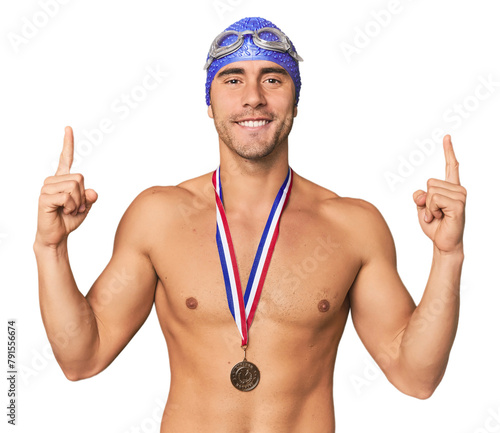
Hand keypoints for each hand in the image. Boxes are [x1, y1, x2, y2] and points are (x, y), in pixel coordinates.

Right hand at [35, 126, 97, 248]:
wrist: (57, 236)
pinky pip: (68, 197)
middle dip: (83, 195)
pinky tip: (63, 211)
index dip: (68, 143)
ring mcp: (47, 187)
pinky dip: (71, 207)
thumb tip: (92, 192)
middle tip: (75, 207)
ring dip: (78, 202)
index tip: (68, 128)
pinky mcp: (44, 197)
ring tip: (68, 210)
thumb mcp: (85, 206)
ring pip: (75, 187)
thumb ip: (90, 197)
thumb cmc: (69, 219)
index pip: (66, 158)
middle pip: (80, 178)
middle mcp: (53, 180)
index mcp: (62, 179)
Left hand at [412, 135, 465, 254]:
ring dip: (428, 207)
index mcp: (450, 188)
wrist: (443, 243)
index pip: (450, 166)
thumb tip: (422, 193)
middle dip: (425, 200)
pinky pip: (433, 199)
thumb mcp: (422, 208)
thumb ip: (419, 196)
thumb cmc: (435, 226)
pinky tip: (440, 218)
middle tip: (433, 213)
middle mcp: (458, 189)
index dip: (448, 151)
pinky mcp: (458, 204)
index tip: (446, 136)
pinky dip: (431, 210)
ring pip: (430, 191)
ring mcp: (460, 196)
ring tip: (437, 216)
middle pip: (429, 183)